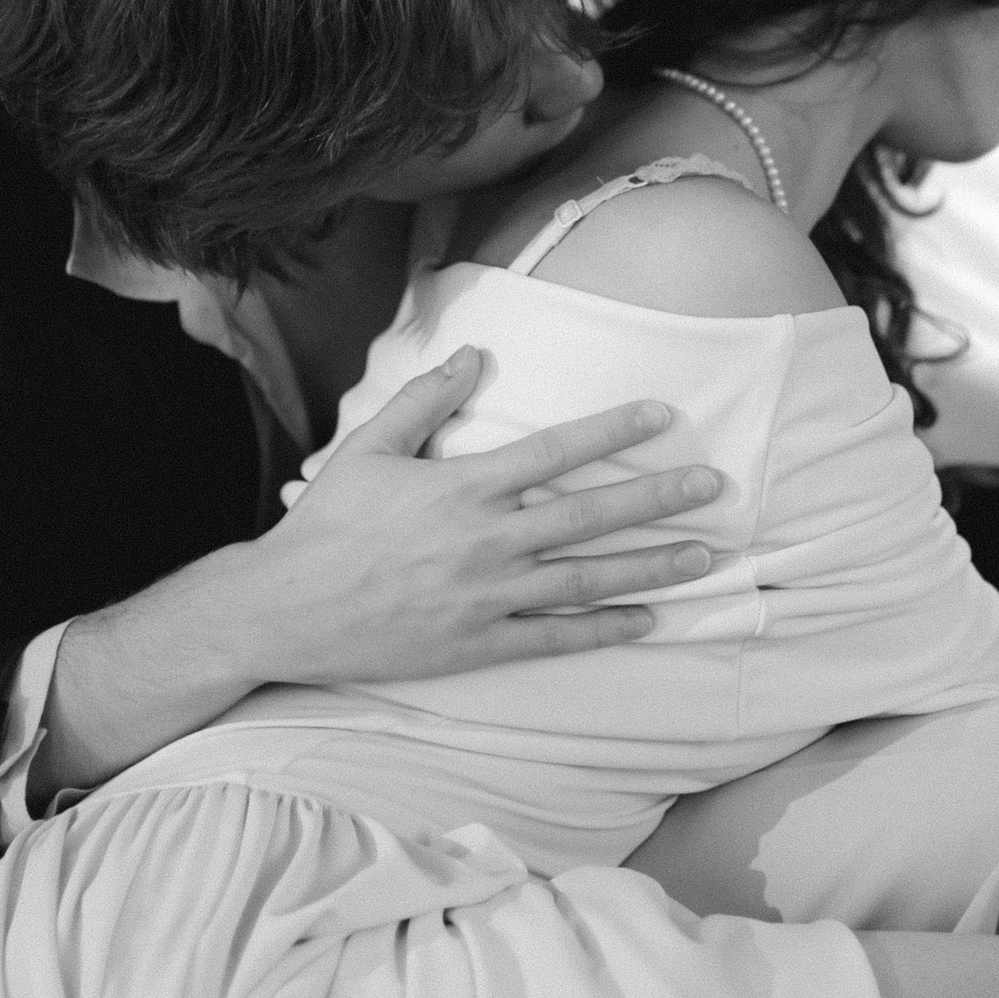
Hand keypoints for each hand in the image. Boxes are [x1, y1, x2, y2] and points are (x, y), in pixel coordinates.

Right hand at [255, 345, 720, 682]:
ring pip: (588, 579)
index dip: (614, 430)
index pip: (556, 451)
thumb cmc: (327, 525)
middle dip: (658, 500)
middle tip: (712, 487)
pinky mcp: (479, 644)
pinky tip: (650, 621)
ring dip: (652, 566)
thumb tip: (475, 353)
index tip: (663, 415)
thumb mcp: (369, 447)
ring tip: (704, 557)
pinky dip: (606, 629)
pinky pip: (556, 636)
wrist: (285, 610)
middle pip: (590, 515)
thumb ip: (425, 398)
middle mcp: (488, 541)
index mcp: (465, 487)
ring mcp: (488, 597)